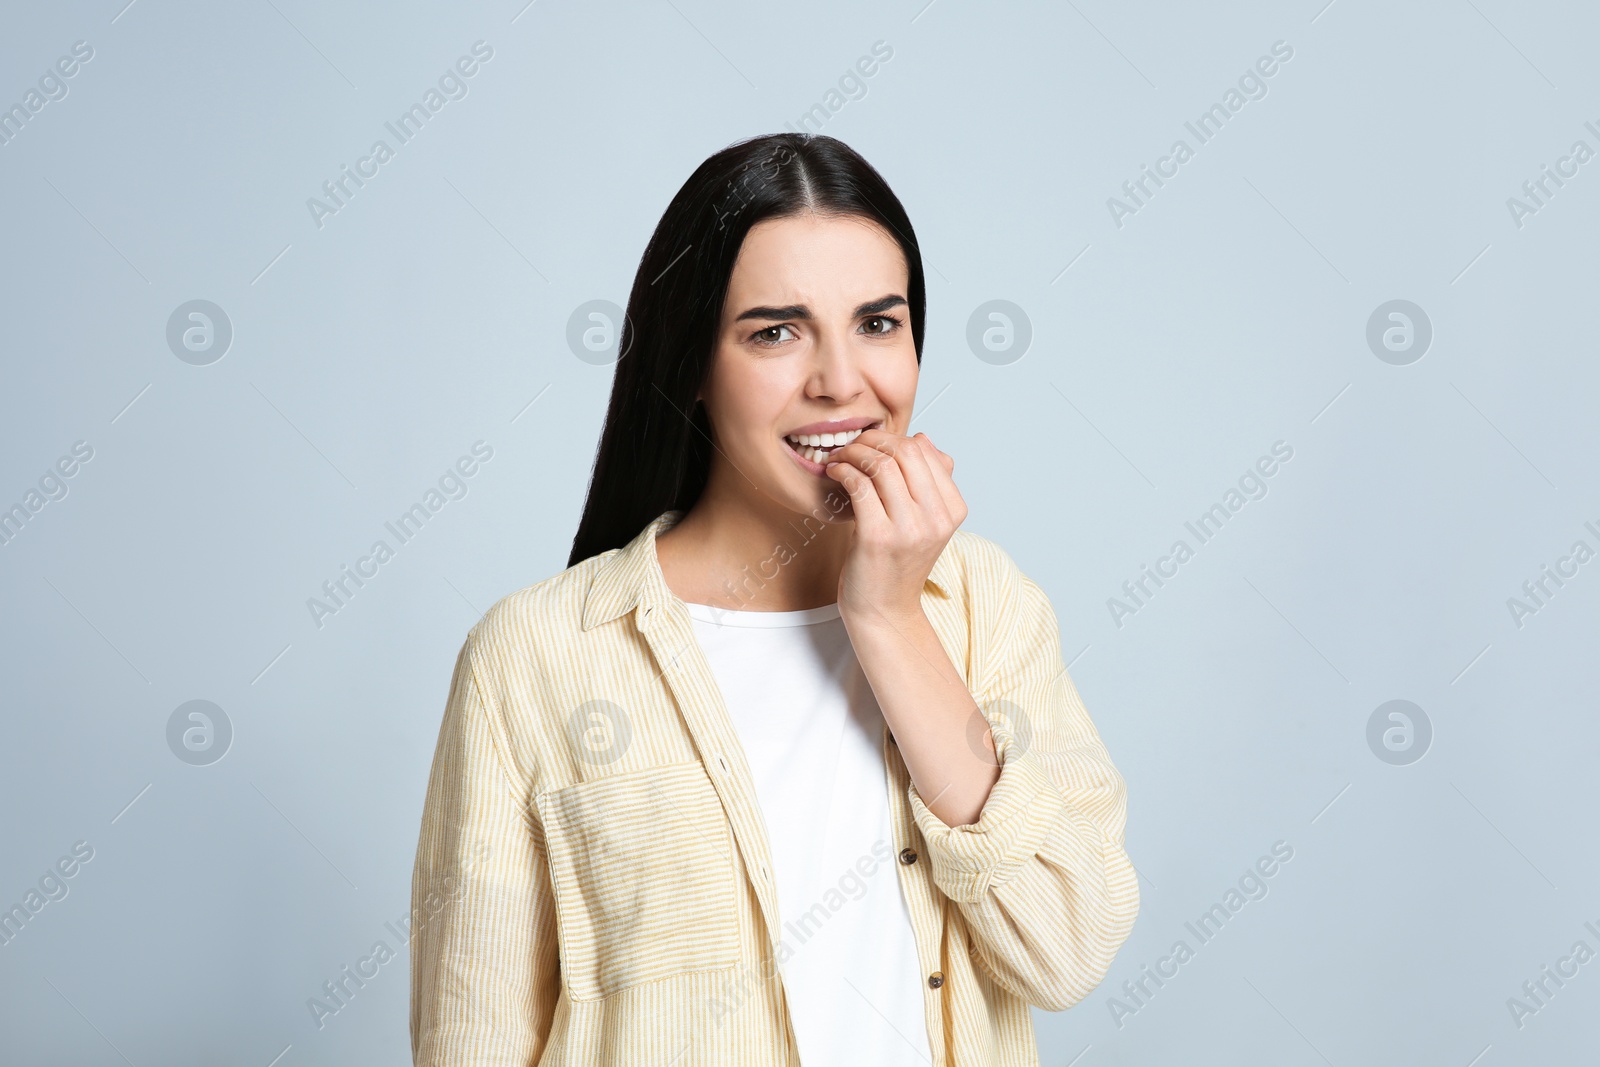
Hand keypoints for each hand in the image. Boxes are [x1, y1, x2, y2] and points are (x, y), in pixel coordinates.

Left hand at [823, 430, 967, 626]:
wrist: (884, 610)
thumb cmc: (897, 562)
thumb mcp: (924, 521)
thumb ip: (929, 481)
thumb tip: (922, 438)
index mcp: (952, 510)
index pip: (925, 451)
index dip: (893, 438)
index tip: (871, 444)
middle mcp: (936, 519)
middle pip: (905, 452)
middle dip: (872, 440)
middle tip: (851, 446)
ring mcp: (909, 530)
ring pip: (881, 465)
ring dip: (853, 453)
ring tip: (840, 458)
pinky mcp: (877, 538)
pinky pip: (859, 486)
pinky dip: (843, 471)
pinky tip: (834, 473)